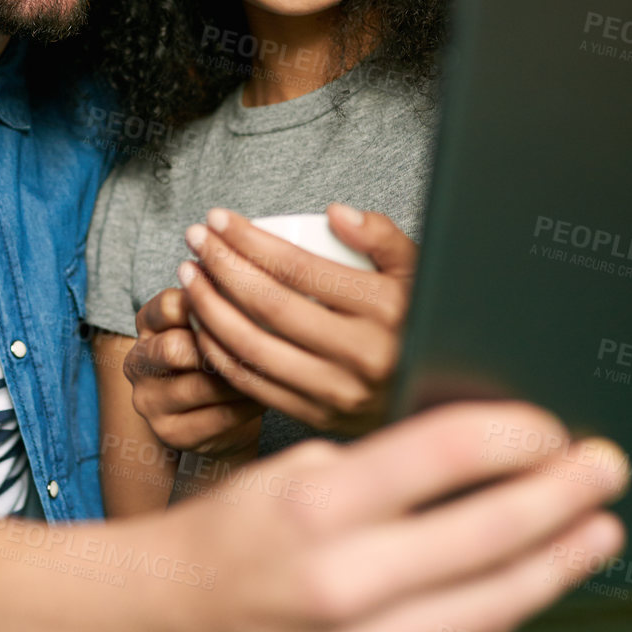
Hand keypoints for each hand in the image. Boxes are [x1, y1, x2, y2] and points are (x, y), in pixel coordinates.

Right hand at [123, 288, 262, 457]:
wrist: (221, 417)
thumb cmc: (221, 354)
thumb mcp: (214, 323)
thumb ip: (220, 303)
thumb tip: (245, 283)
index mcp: (147, 324)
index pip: (172, 305)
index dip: (212, 306)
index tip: (244, 310)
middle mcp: (137, 362)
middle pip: (175, 348)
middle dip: (221, 347)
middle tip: (259, 345)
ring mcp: (149, 402)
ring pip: (202, 385)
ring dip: (242, 377)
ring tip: (269, 370)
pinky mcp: (170, 434)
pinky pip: (219, 416)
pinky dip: (248, 405)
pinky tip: (264, 395)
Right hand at [136, 402, 628, 631]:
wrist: (165, 619)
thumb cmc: (234, 527)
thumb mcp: (295, 469)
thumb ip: (386, 467)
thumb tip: (492, 454)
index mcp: (317, 505)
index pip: (444, 453)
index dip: (515, 434)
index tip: (550, 425)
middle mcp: (343, 580)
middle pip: (491, 531)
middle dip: (565, 494)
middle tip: (608, 466)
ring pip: (497, 602)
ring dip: (562, 561)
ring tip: (601, 530)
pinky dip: (509, 612)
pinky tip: (531, 581)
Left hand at [178, 204, 413, 435]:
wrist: (441, 396)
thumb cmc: (420, 321)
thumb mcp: (419, 272)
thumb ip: (383, 237)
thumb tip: (335, 214)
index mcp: (387, 309)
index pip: (299, 268)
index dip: (250, 240)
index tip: (218, 219)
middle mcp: (362, 354)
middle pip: (268, 305)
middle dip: (220, 266)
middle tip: (194, 240)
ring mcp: (338, 392)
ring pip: (252, 347)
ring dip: (210, 309)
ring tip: (190, 277)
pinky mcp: (318, 417)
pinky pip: (253, 383)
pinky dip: (219, 352)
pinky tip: (203, 324)